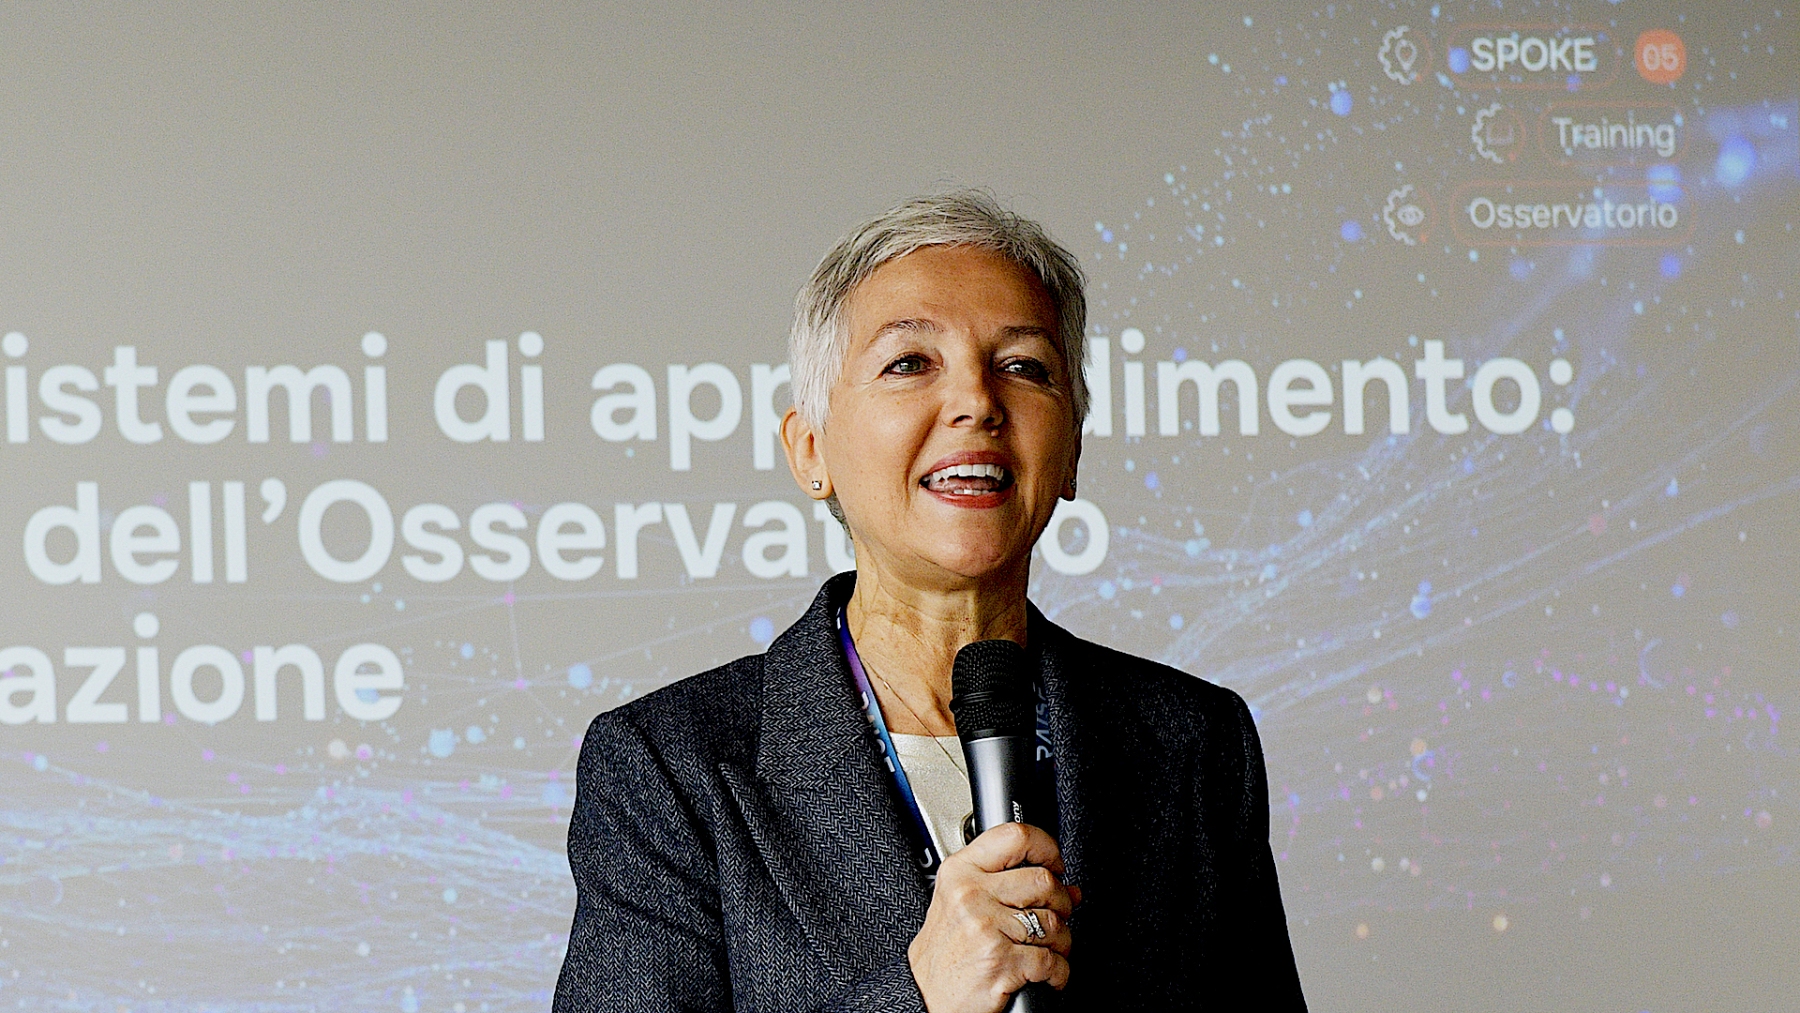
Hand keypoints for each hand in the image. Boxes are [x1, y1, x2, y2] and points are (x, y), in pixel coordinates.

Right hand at [907, 823, 1080, 1012]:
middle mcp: (971, 895)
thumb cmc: (945, 952)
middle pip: (1044, 880)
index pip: (1015, 836)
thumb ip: (1007, 885)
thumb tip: (1068, 887)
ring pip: (1054, 922)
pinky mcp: (1000, 962)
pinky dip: (1058, 972)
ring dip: (1062, 942)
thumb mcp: (961, 902)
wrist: (923, 996)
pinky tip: (1046, 974)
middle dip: (1062, 903)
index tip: (1055, 864)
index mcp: (960, 872)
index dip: (1047, 847)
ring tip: (1048, 948)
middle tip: (1055, 916)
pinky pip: (1052, 961)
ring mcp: (985, 928)